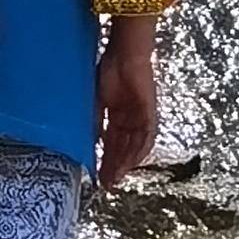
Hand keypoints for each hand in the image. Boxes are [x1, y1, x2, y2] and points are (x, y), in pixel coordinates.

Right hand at [96, 18, 160, 186]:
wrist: (126, 53)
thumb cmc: (109, 69)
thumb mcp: (96, 99)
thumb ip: (94, 120)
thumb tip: (88, 141)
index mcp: (117, 114)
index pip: (111, 142)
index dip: (105, 159)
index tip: (98, 175)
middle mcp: (130, 119)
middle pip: (123, 148)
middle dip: (115, 167)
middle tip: (107, 184)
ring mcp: (141, 117)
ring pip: (134, 146)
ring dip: (126, 163)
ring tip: (116, 178)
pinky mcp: (150, 114)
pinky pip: (147, 137)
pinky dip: (139, 150)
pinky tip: (132, 163)